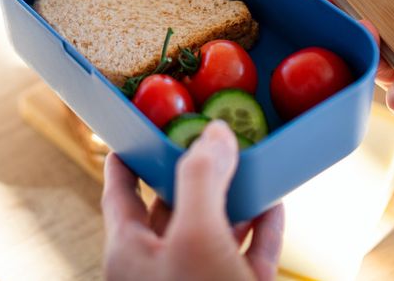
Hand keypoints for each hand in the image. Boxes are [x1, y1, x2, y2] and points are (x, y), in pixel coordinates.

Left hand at [101, 121, 283, 280]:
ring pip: (213, 230)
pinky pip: (247, 254)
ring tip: (247, 162)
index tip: (138, 127)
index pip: (119, 192)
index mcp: (130, 252)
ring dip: (232, 197)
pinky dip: (261, 228)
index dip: (129, 156)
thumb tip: (215, 132)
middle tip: (209, 136)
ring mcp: (197, 279)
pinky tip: (273, 203)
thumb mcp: (197, 236)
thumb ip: (201, 180)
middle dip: (193, 172)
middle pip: (173, 207)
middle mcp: (159, 266)